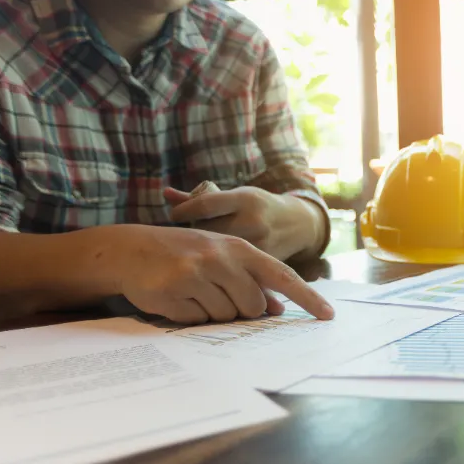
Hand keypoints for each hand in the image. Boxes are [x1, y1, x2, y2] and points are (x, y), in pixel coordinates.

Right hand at [102, 225, 334, 323]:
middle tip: (217, 294)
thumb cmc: (184, 255)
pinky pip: (197, 321)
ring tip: (194, 292)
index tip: (328, 316)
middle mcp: (221, 259)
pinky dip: (190, 316)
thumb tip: (276, 309)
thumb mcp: (221, 257)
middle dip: (241, 310)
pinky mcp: (173, 292)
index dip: (307, 298)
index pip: (283, 276)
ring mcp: (196, 275)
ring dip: (213, 313)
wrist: (130, 249)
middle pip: (254, 306)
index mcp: (239, 248)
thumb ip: (251, 279)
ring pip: (226, 316)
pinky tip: (177, 297)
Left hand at [165, 186, 324, 261]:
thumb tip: (165, 193)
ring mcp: (261, 243)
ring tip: (200, 253)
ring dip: (206, 258)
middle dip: (194, 237)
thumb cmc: (258, 207)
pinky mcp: (265, 263)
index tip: (175, 215)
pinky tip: (214, 269)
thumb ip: (200, 198)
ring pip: (221, 256)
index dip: (184, 211)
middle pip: (209, 233)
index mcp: (244, 199)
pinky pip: (236, 270)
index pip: (205, 204)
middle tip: (186, 238)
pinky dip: (222, 271)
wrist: (298, 224)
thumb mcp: (235, 196)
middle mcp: (254, 220)